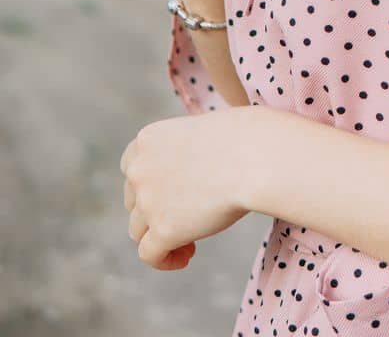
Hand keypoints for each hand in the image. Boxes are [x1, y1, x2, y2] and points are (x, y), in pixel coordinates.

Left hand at [119, 104, 260, 269]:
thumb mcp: (204, 132)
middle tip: (187, 217)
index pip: (130, 168)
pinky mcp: (162, 230)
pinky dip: (165, 260)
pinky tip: (187, 257)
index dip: (148, 184)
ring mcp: (148, 201)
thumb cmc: (244, 139)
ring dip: (161, 236)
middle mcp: (139, 169)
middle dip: (155, 211)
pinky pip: (150, 255)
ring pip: (139, 231)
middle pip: (134, 201)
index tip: (172, 192)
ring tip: (191, 241)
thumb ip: (186, 152)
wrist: (254, 156)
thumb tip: (191, 177)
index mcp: (148, 140)